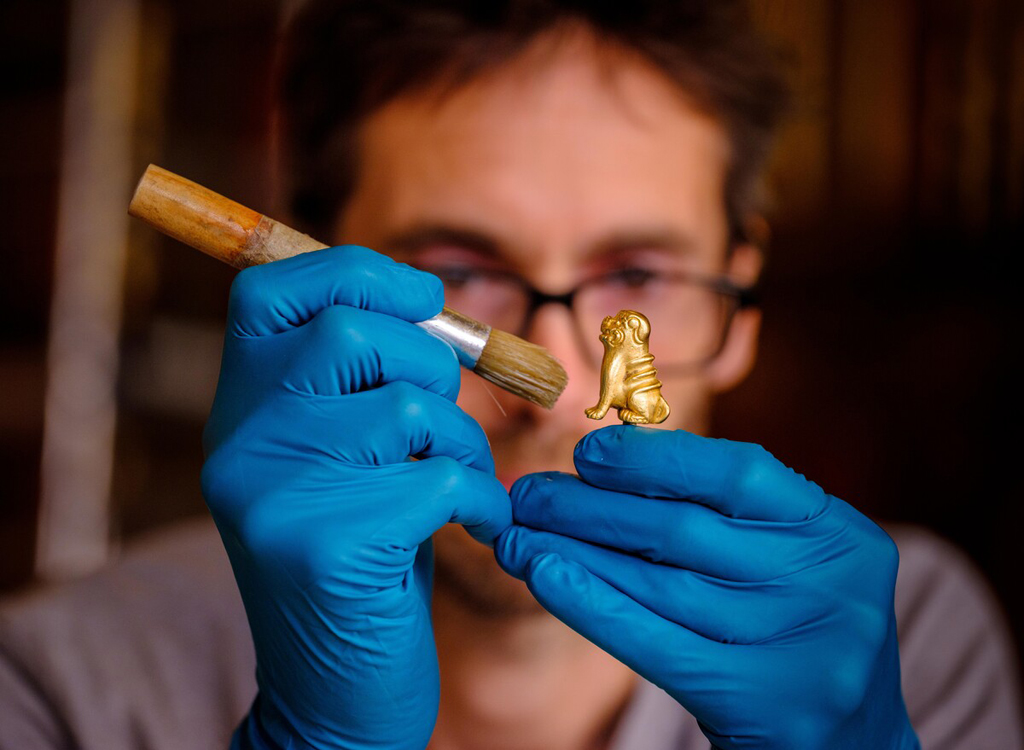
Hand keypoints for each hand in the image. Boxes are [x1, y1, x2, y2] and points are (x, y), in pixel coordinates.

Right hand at [202, 246, 510, 749]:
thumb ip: (361, 383)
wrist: (331, 698)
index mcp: (239, 410)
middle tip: (446, 426)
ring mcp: (274, 495)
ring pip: (408, 406)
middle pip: (351, 333)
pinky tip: (478, 532)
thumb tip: (429, 297)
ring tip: (461, 490)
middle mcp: (239, 443)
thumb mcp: (345, 460)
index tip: (422, 299)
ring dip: (462, 445)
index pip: (272, 289)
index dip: (357, 274)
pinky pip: (441, 479)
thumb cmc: (361, 561)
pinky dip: (482, 501)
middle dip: (432, 365)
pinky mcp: (326, 547)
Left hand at [496, 426, 919, 749]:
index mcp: (839, 533)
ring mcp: (802, 648)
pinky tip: (543, 576)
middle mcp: (829, 585)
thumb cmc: (792, 636)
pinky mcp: (760, 704)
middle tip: (526, 496)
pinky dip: (591, 604)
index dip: (653, 458)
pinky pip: (654, 643)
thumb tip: (606, 464)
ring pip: (659, 583)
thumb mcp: (785, 565)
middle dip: (590, 506)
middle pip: (683, 529)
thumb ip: (722, 517)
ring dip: (573, 552)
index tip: (587, 454)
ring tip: (517, 536)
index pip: (737, 472)